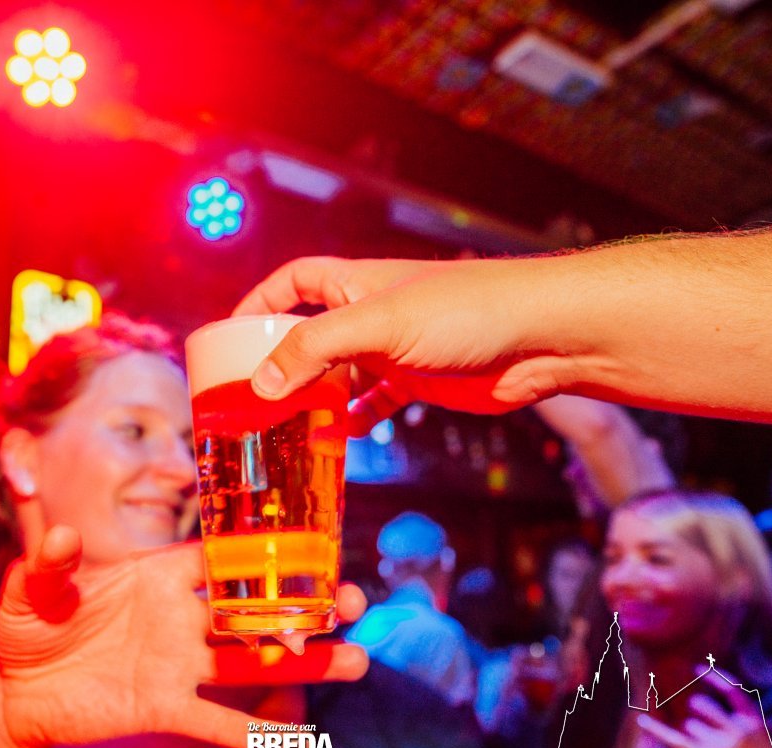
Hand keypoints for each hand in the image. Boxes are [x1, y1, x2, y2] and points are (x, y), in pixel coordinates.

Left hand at [0, 520, 367, 747]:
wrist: (13, 690)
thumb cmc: (27, 625)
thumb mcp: (31, 587)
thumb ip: (50, 562)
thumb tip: (60, 537)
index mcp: (157, 576)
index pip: (220, 559)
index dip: (264, 553)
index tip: (312, 549)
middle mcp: (179, 618)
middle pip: (253, 609)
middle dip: (306, 607)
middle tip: (352, 605)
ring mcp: (177, 664)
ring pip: (250, 663)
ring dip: (304, 665)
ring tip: (354, 663)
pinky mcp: (165, 708)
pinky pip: (216, 720)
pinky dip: (254, 732)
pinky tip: (297, 742)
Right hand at [234, 256, 568, 433]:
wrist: (540, 336)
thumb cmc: (468, 310)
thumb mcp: (380, 324)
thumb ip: (318, 348)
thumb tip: (263, 380)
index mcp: (356, 284)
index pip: (292, 283)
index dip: (259, 304)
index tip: (230, 337)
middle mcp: (371, 314)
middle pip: (310, 336)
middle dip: (280, 364)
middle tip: (249, 399)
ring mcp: (394, 349)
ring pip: (339, 376)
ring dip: (313, 400)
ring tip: (282, 429)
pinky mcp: (419, 381)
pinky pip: (373, 403)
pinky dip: (353, 420)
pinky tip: (336, 440)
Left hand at [636, 672, 771, 747]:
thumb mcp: (765, 740)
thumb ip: (743, 721)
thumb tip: (717, 702)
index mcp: (755, 721)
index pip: (732, 690)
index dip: (712, 677)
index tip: (695, 668)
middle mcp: (740, 729)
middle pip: (701, 705)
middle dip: (694, 710)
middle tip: (699, 722)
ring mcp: (726, 745)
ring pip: (690, 725)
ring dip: (694, 736)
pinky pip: (678, 740)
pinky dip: (657, 730)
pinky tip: (641, 721)